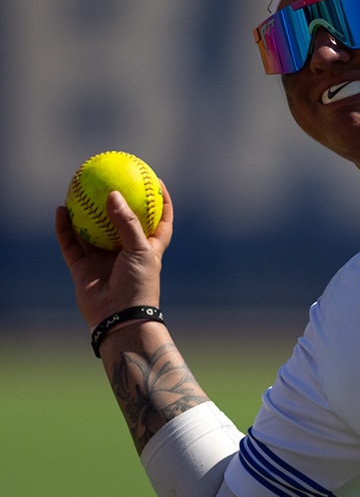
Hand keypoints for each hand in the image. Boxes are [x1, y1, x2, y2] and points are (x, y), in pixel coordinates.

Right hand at [55, 181, 173, 329]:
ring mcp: (103, 260)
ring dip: (84, 212)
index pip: (160, 223)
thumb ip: (128, 223)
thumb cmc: (139, 286)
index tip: (155, 181)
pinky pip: (71, 244)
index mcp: (147, 249)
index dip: (162, 202)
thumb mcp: (141, 251)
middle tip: (109, 178)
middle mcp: (124, 253)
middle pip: (120, 223)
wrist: (119, 319)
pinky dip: (65, 228)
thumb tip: (113, 194)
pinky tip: (61, 210)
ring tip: (77, 188)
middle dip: (115, 202)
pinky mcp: (83, 269)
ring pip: (91, 231)